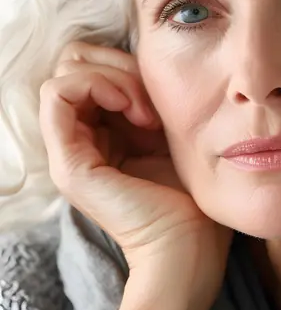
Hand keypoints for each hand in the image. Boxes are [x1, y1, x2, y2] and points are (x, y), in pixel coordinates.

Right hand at [39, 40, 232, 272]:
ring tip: (146, 111)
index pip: (90, 67)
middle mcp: (78, 141)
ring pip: (65, 73)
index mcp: (101, 134)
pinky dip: (99, 86)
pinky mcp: (69, 164)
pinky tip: (137, 113)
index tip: (163, 96)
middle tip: (152, 100)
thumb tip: (151, 62)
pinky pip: (57, 94)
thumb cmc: (192, 198)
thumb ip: (152, 101)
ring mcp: (69, 153)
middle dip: (117, 65)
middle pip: (73, 64)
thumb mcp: (172, 134)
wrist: (192, 247)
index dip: (125, 65)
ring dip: (113, 76)